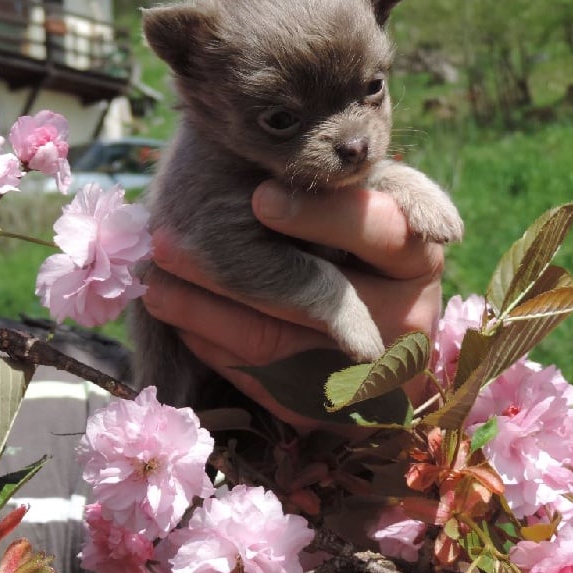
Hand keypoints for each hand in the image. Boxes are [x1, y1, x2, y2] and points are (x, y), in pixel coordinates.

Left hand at [141, 180, 446, 427]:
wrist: (390, 334)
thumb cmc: (366, 246)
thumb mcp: (370, 209)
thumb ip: (347, 186)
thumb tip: (284, 167)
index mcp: (418, 257)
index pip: (380, 231)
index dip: (323, 215)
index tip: (260, 198)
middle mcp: (407, 317)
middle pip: (316, 301)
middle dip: (233, 275)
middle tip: (167, 244)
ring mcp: (372, 372)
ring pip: (276, 343)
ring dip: (204, 313)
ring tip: (154, 283)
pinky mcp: (335, 405)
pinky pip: (264, 380)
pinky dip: (216, 347)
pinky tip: (182, 321)